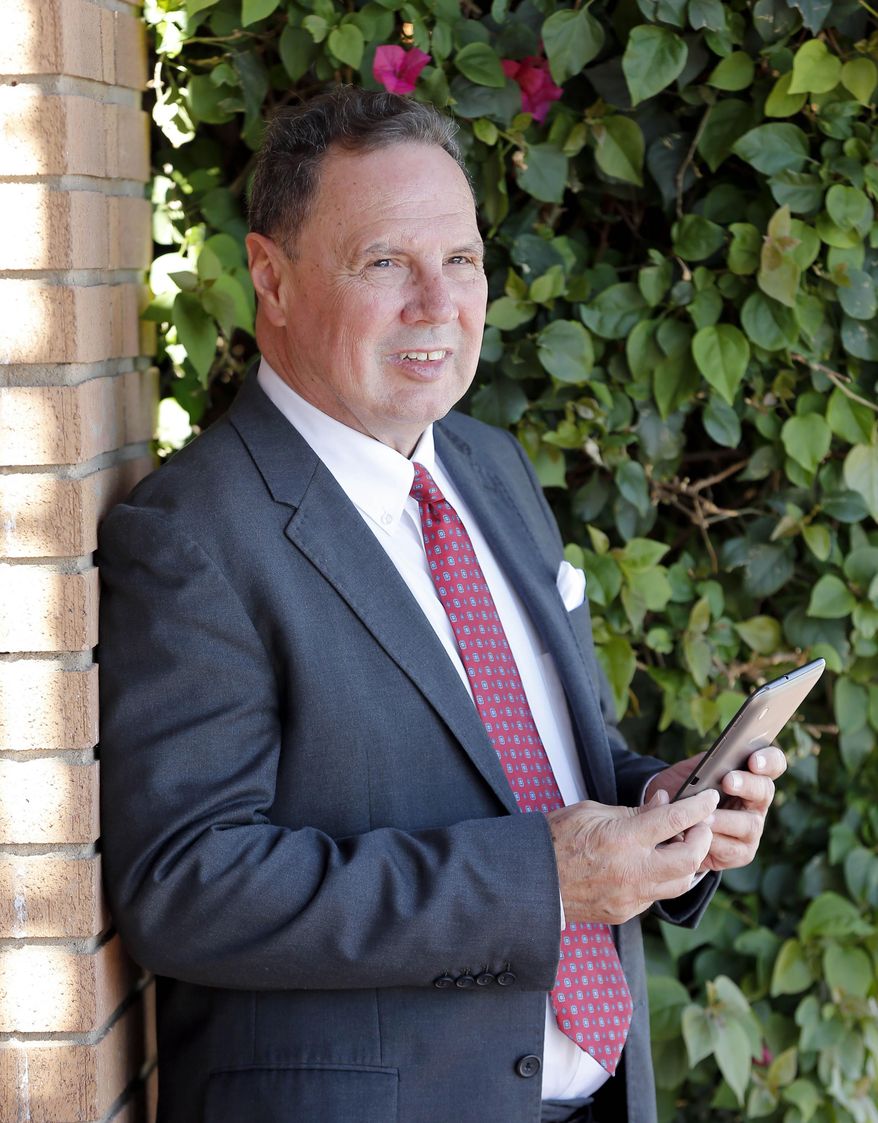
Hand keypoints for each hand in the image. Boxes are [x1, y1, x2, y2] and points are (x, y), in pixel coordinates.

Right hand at [546, 789, 717, 925]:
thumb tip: (662, 804)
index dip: (698, 807)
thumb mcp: (592, 811)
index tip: (710, 798)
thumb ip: (632, 811)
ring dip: (688, 863)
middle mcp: (633, 871)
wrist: (534, 881)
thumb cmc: (557, 839)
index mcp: (623, 839)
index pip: (675, 820)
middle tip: (700, 826)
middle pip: (690, 859)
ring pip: (680, 883)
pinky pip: (656, 896)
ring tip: (682, 846)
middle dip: (702, 839)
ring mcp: (631, 896)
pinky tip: (654, 865)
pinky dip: (663, 878)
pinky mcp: (625, 912)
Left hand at [645, 746, 785, 873]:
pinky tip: (698, 836)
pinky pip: (732, 849)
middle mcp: (757, 802)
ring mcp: (752, 828)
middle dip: (747, 785)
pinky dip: (714, 842)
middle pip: (765, 790)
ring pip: (749, 824)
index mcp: (751, 775)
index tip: (754, 760)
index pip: (773, 763)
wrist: (669, 824)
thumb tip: (713, 757)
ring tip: (705, 816)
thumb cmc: (687, 792)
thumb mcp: (693, 771)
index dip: (768, 760)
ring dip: (726, 819)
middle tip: (728, 782)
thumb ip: (706, 763)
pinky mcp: (742, 853)